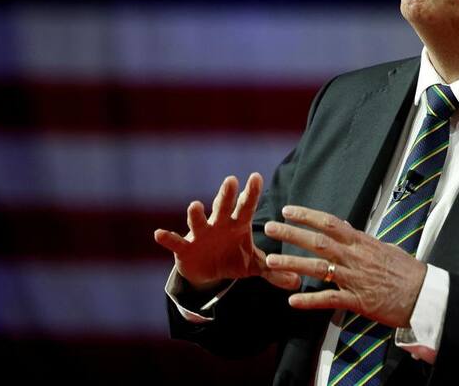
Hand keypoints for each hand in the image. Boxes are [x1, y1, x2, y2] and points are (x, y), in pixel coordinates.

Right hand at [153, 172, 300, 291]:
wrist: (208, 273)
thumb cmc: (233, 259)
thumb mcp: (254, 266)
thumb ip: (275, 271)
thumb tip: (298, 282)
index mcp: (238, 225)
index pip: (246, 206)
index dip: (251, 192)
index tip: (257, 176)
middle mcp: (219, 224)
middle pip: (223, 207)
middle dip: (226, 195)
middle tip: (231, 180)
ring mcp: (201, 235)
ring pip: (198, 221)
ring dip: (196, 214)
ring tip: (196, 205)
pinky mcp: (185, 249)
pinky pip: (175, 242)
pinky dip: (168, 238)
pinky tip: (159, 234)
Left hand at [264, 205, 427, 328]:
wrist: (423, 295)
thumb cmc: (408, 272)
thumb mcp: (386, 249)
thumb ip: (364, 242)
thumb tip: (349, 232)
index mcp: (362, 242)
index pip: (330, 223)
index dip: (307, 215)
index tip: (288, 210)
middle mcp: (355, 257)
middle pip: (318, 241)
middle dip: (292, 234)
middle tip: (270, 228)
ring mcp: (354, 279)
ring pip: (317, 268)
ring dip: (292, 264)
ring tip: (270, 261)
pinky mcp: (357, 301)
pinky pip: (329, 299)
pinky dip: (310, 300)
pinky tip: (292, 300)